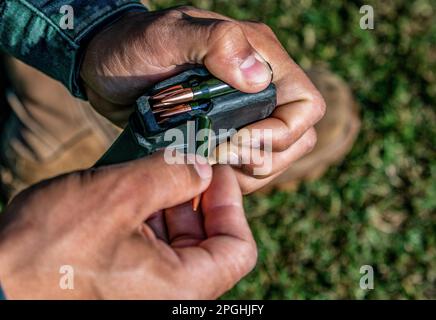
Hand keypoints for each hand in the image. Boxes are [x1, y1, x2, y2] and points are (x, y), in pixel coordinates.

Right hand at [0, 153, 255, 298]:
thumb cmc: (49, 249)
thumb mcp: (119, 196)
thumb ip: (172, 176)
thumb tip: (202, 169)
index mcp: (183, 290)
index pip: (239, 249)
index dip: (232, 204)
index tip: (215, 171)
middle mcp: (172, 300)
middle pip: (210, 244)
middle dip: (197, 199)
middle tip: (181, 164)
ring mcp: (148, 295)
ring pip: (180, 246)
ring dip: (170, 206)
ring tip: (149, 176)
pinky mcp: (125, 287)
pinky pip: (153, 253)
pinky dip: (150, 221)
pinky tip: (130, 197)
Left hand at [81, 6, 325, 193]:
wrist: (105, 67)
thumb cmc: (132, 45)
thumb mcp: (167, 34)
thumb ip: (217, 43)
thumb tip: (259, 77)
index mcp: (260, 59)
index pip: (305, 106)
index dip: (280, 133)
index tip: (235, 141)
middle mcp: (260, 89)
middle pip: (295, 139)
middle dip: (264, 158)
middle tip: (219, 158)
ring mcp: (242, 115)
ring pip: (273, 158)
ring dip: (246, 172)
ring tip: (207, 165)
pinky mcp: (223, 136)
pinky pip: (244, 167)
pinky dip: (229, 177)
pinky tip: (201, 170)